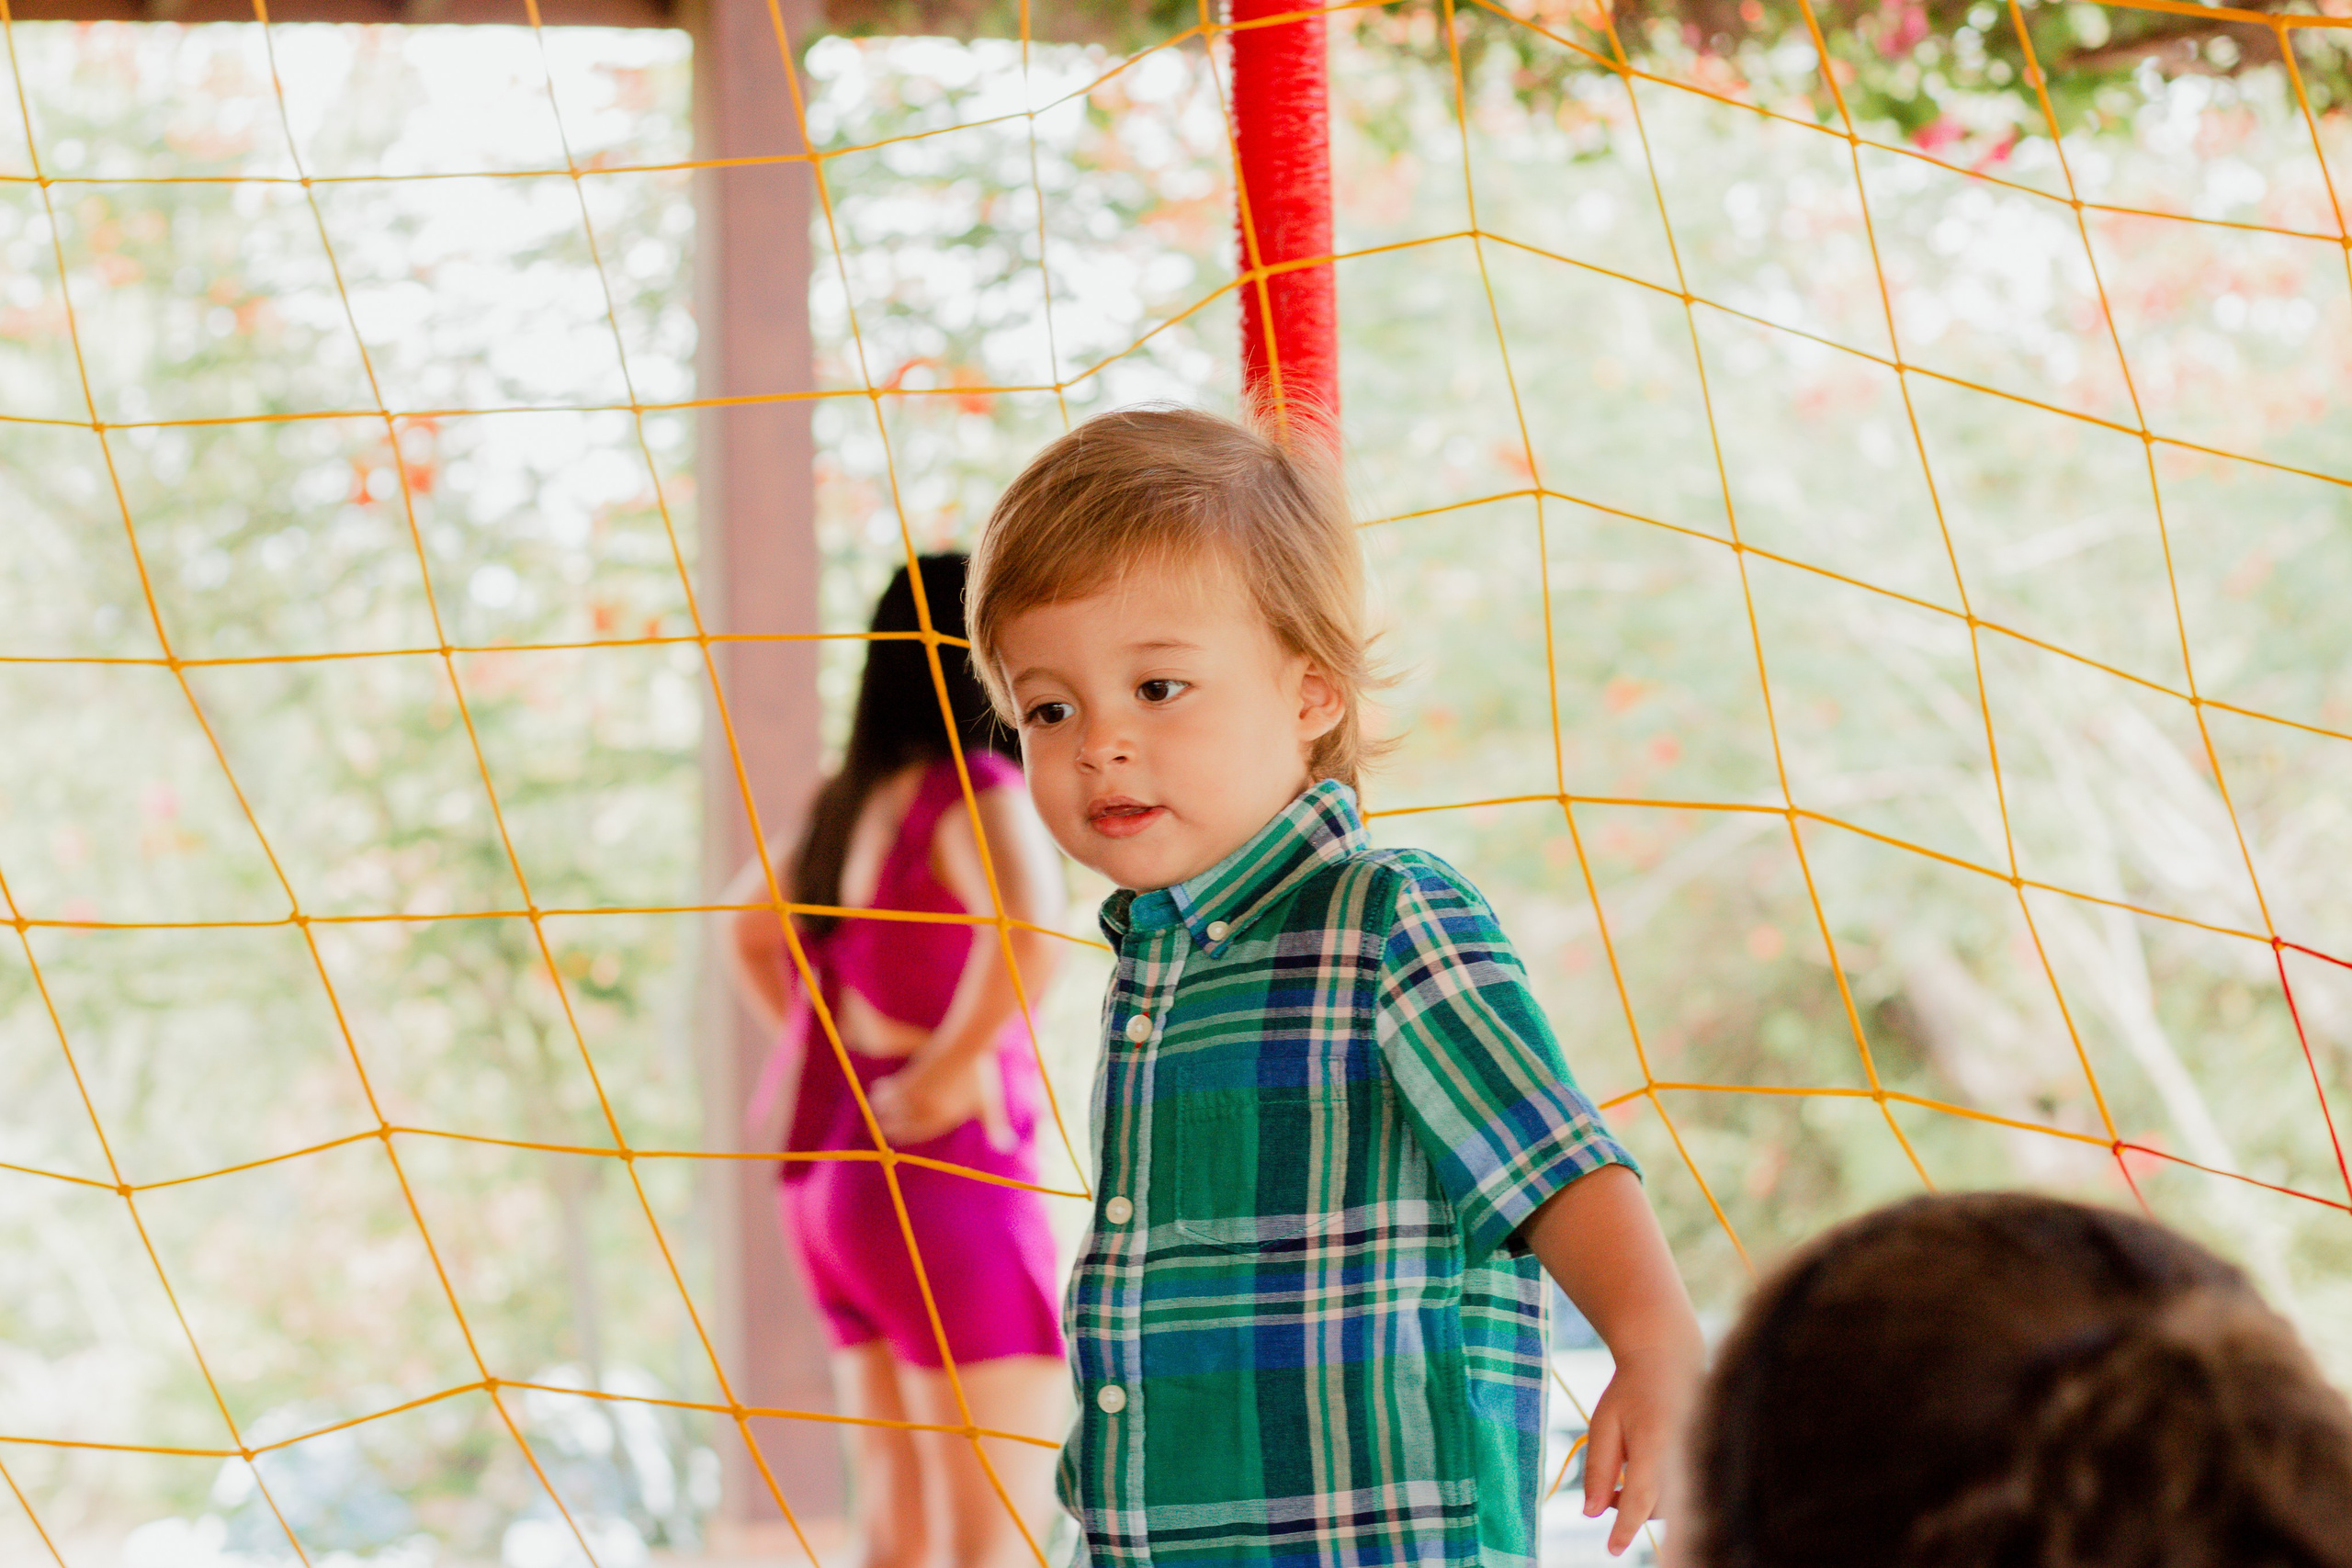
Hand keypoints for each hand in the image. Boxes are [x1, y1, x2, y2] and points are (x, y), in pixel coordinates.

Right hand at [869, 1053, 1011, 1150]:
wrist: (967, 1044)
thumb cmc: (980, 1074)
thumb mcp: (989, 1104)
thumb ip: (995, 1128)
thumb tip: (1008, 1147)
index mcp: (945, 1119)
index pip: (918, 1134)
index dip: (904, 1135)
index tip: (894, 1135)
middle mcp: (929, 1111)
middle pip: (900, 1124)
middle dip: (889, 1126)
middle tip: (880, 1125)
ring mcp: (918, 1095)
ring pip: (891, 1109)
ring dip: (881, 1109)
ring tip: (876, 1107)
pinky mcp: (911, 1079)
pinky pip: (889, 1091)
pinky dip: (882, 1092)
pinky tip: (879, 1088)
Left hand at [1581, 1340, 1702, 1555]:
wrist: (1669, 1364)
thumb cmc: (1630, 1393)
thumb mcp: (1604, 1425)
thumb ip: (1599, 1469)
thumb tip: (1591, 1513)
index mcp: (1654, 1443)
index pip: (1640, 1497)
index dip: (1626, 1527)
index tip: (1613, 1549)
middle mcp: (1682, 1455)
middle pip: (1658, 1509)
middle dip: (1630, 1513)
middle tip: (1608, 1497)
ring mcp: (1696, 1458)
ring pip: (1673, 1506)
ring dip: (1645, 1507)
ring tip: (1622, 1482)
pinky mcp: (1702, 1462)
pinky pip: (1683, 1494)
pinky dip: (1660, 1497)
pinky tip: (1642, 1479)